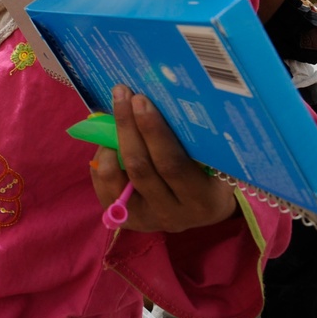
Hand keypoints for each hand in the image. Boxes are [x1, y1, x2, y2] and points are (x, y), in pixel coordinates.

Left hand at [90, 85, 237, 232]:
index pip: (173, 164)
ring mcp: (147, 220)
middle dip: (128, 126)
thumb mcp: (215, 161)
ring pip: (117, 177)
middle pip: (141, 167)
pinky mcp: (126, 221)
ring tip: (112, 115)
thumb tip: (163, 96)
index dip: (153, 131)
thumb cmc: (210, 173)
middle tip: (122, 95)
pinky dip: (101, 160)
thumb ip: (196, 141)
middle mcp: (174, 215)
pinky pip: (103, 187)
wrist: (203, 209)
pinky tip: (107, 142)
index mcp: (203, 199)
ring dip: (110, 142)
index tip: (141, 99)